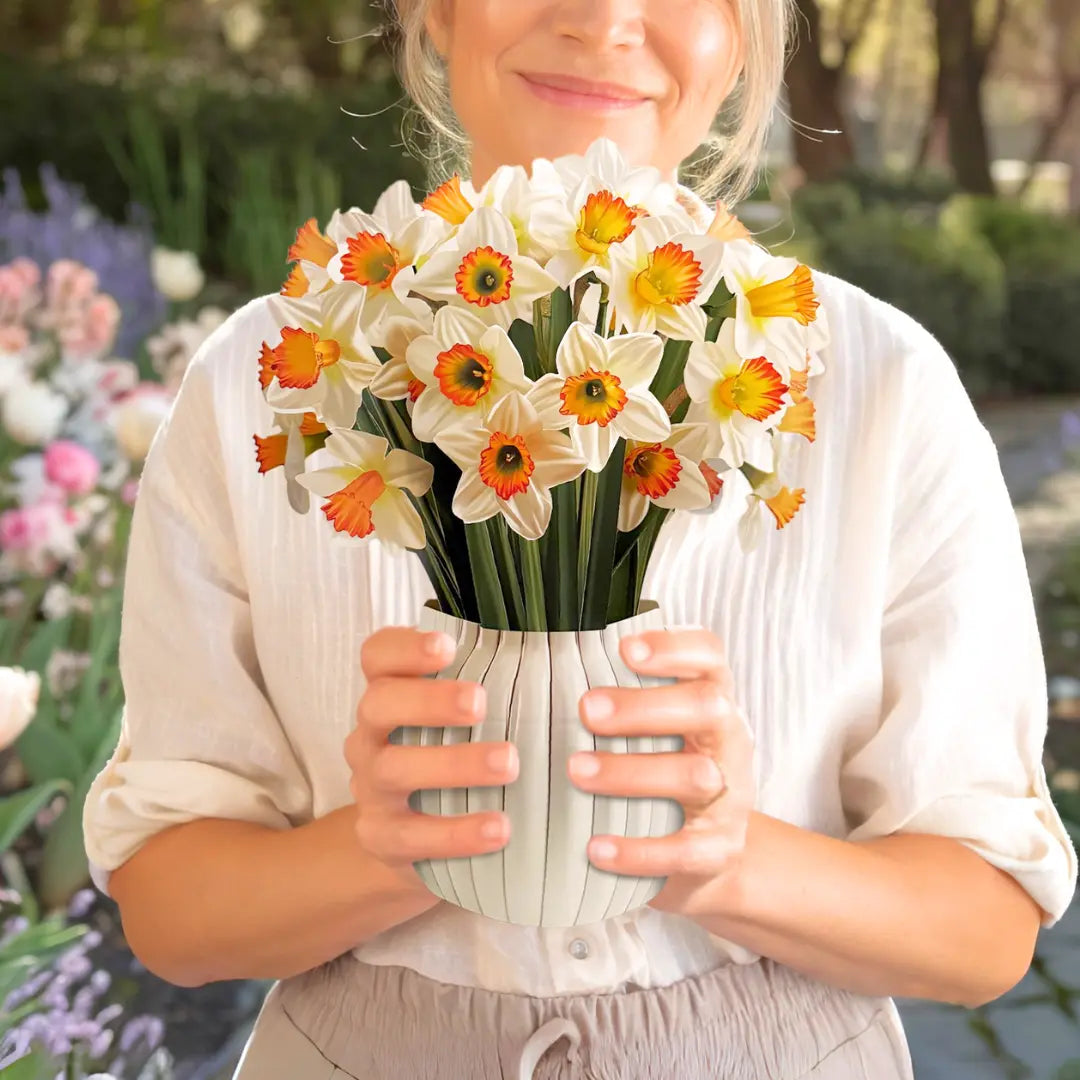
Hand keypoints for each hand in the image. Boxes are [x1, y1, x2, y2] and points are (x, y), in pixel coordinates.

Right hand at [346, 627, 517, 896]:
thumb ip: (492, 684)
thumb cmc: (447, 758)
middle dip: (429, 700)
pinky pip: (412, 836)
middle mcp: (369, 736)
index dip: (405, 647)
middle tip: (479, 701)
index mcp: (389, 695)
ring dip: (453, 763)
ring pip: (393, 768)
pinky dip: (457, 832)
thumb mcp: (457, 721)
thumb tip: (564, 654)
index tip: (447, 646)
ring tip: (508, 763)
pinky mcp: (382, 838)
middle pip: (379, 704)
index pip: (377, 656)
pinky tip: (500, 827)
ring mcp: (371, 788)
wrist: (406, 840)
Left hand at [568, 629, 754, 916]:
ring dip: (632, 771)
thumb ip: (620, 692)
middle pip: (706, 706)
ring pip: (694, 775)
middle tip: (585, 709)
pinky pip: (684, 850)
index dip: (674, 646)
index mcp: (711, 698)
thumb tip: (541, 655)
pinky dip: (638, 850)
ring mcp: (730, 796)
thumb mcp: (655, 727)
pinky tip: (595, 848)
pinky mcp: (719, 849)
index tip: (625, 648)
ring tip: (576, 770)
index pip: (709, 656)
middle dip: (644, 706)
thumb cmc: (661, 768)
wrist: (709, 854)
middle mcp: (729, 740)